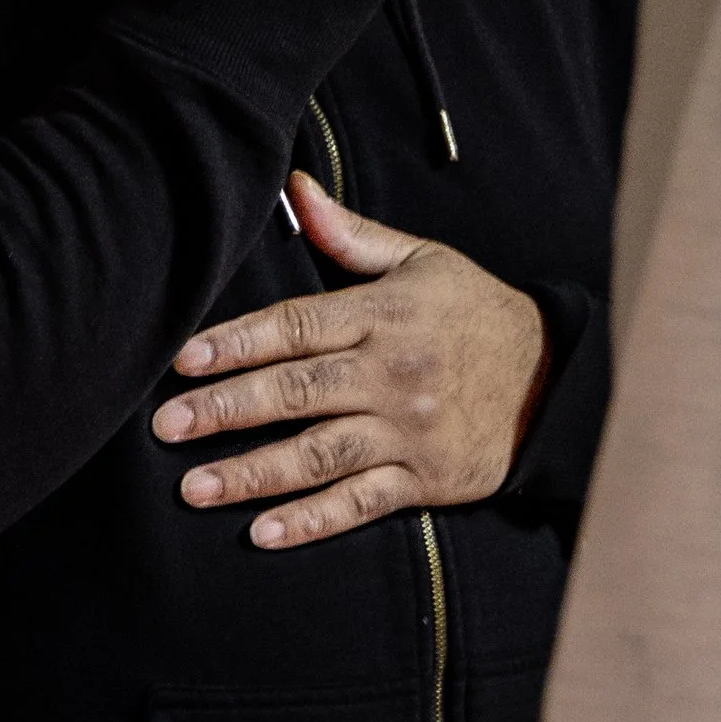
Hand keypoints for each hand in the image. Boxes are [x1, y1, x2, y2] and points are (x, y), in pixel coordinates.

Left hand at [155, 171, 548, 546]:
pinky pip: (361, 502)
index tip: (184, 360)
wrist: (554, 377)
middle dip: (227, 409)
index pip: (297, 326)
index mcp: (384, 315)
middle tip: (166, 427)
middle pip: (298, 391)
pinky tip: (263, 533)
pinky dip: (312, 520)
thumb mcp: (421, 261)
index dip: (237, 342)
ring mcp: (409, 430)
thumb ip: (351, 234)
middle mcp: (393, 373)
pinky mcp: (426, 478)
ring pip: (319, 453)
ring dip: (253, 473)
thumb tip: (295, 188)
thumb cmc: (473, 312)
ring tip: (194, 488)